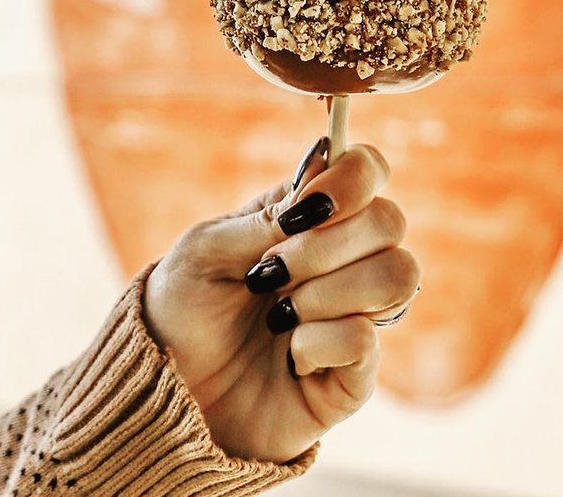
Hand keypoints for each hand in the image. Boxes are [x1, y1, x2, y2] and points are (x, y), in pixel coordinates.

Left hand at [141, 140, 418, 464]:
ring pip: (396, 276)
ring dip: (326, 292)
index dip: (353, 179)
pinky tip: (290, 355)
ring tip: (278, 315)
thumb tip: (320, 179)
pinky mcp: (355, 373)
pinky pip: (365, 339)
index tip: (306, 209)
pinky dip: (317, 342)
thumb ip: (266, 218)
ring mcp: (356, 314)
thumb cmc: (184, 310)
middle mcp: (346, 259)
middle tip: (266, 273)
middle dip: (322, 247)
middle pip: (389, 221)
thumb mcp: (205, 250)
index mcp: (311, 216)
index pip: (367, 170)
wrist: (166, 393)